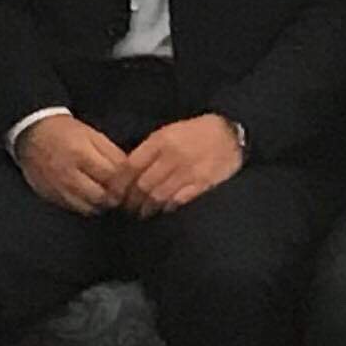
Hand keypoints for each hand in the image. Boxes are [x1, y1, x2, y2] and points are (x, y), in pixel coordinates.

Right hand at [15, 112, 132, 214]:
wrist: (33, 134)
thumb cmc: (66, 132)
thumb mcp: (93, 135)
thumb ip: (112, 153)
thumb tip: (130, 172)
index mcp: (81, 154)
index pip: (112, 176)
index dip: (126, 181)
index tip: (133, 182)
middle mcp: (69, 174)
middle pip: (102, 196)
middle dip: (116, 196)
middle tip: (123, 192)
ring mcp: (58, 188)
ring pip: (90, 207)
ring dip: (103, 204)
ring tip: (108, 195)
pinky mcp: (51, 196)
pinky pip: (76, 209)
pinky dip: (88, 207)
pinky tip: (93, 198)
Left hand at [115, 112, 245, 215]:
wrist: (231, 133)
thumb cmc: (196, 133)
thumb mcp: (169, 132)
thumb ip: (149, 150)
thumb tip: (126, 172)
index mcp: (161, 140)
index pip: (130, 166)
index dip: (118, 184)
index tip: (114, 195)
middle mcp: (173, 156)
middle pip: (142, 185)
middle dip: (131, 201)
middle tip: (127, 208)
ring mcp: (189, 171)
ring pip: (158, 196)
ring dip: (146, 208)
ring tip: (143, 213)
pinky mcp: (203, 183)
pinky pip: (178, 201)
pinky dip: (167, 208)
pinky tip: (164, 210)